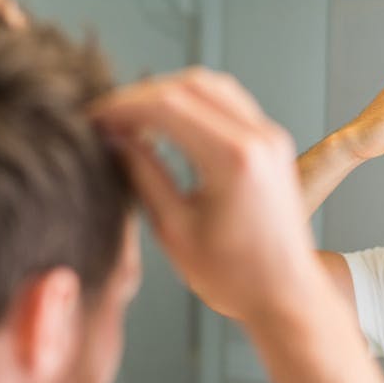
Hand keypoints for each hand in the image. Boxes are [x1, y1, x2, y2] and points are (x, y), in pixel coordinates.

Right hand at [91, 68, 316, 321]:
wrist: (287, 297)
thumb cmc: (236, 278)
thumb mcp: (175, 231)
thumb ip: (143, 175)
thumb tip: (116, 140)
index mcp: (235, 159)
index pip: (167, 104)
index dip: (123, 107)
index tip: (95, 120)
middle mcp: (260, 139)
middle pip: (190, 85)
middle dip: (143, 96)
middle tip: (111, 120)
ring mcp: (273, 139)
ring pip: (213, 87)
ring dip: (170, 95)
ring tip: (137, 122)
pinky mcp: (276, 147)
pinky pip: (232, 105)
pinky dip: (197, 105)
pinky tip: (171, 127)